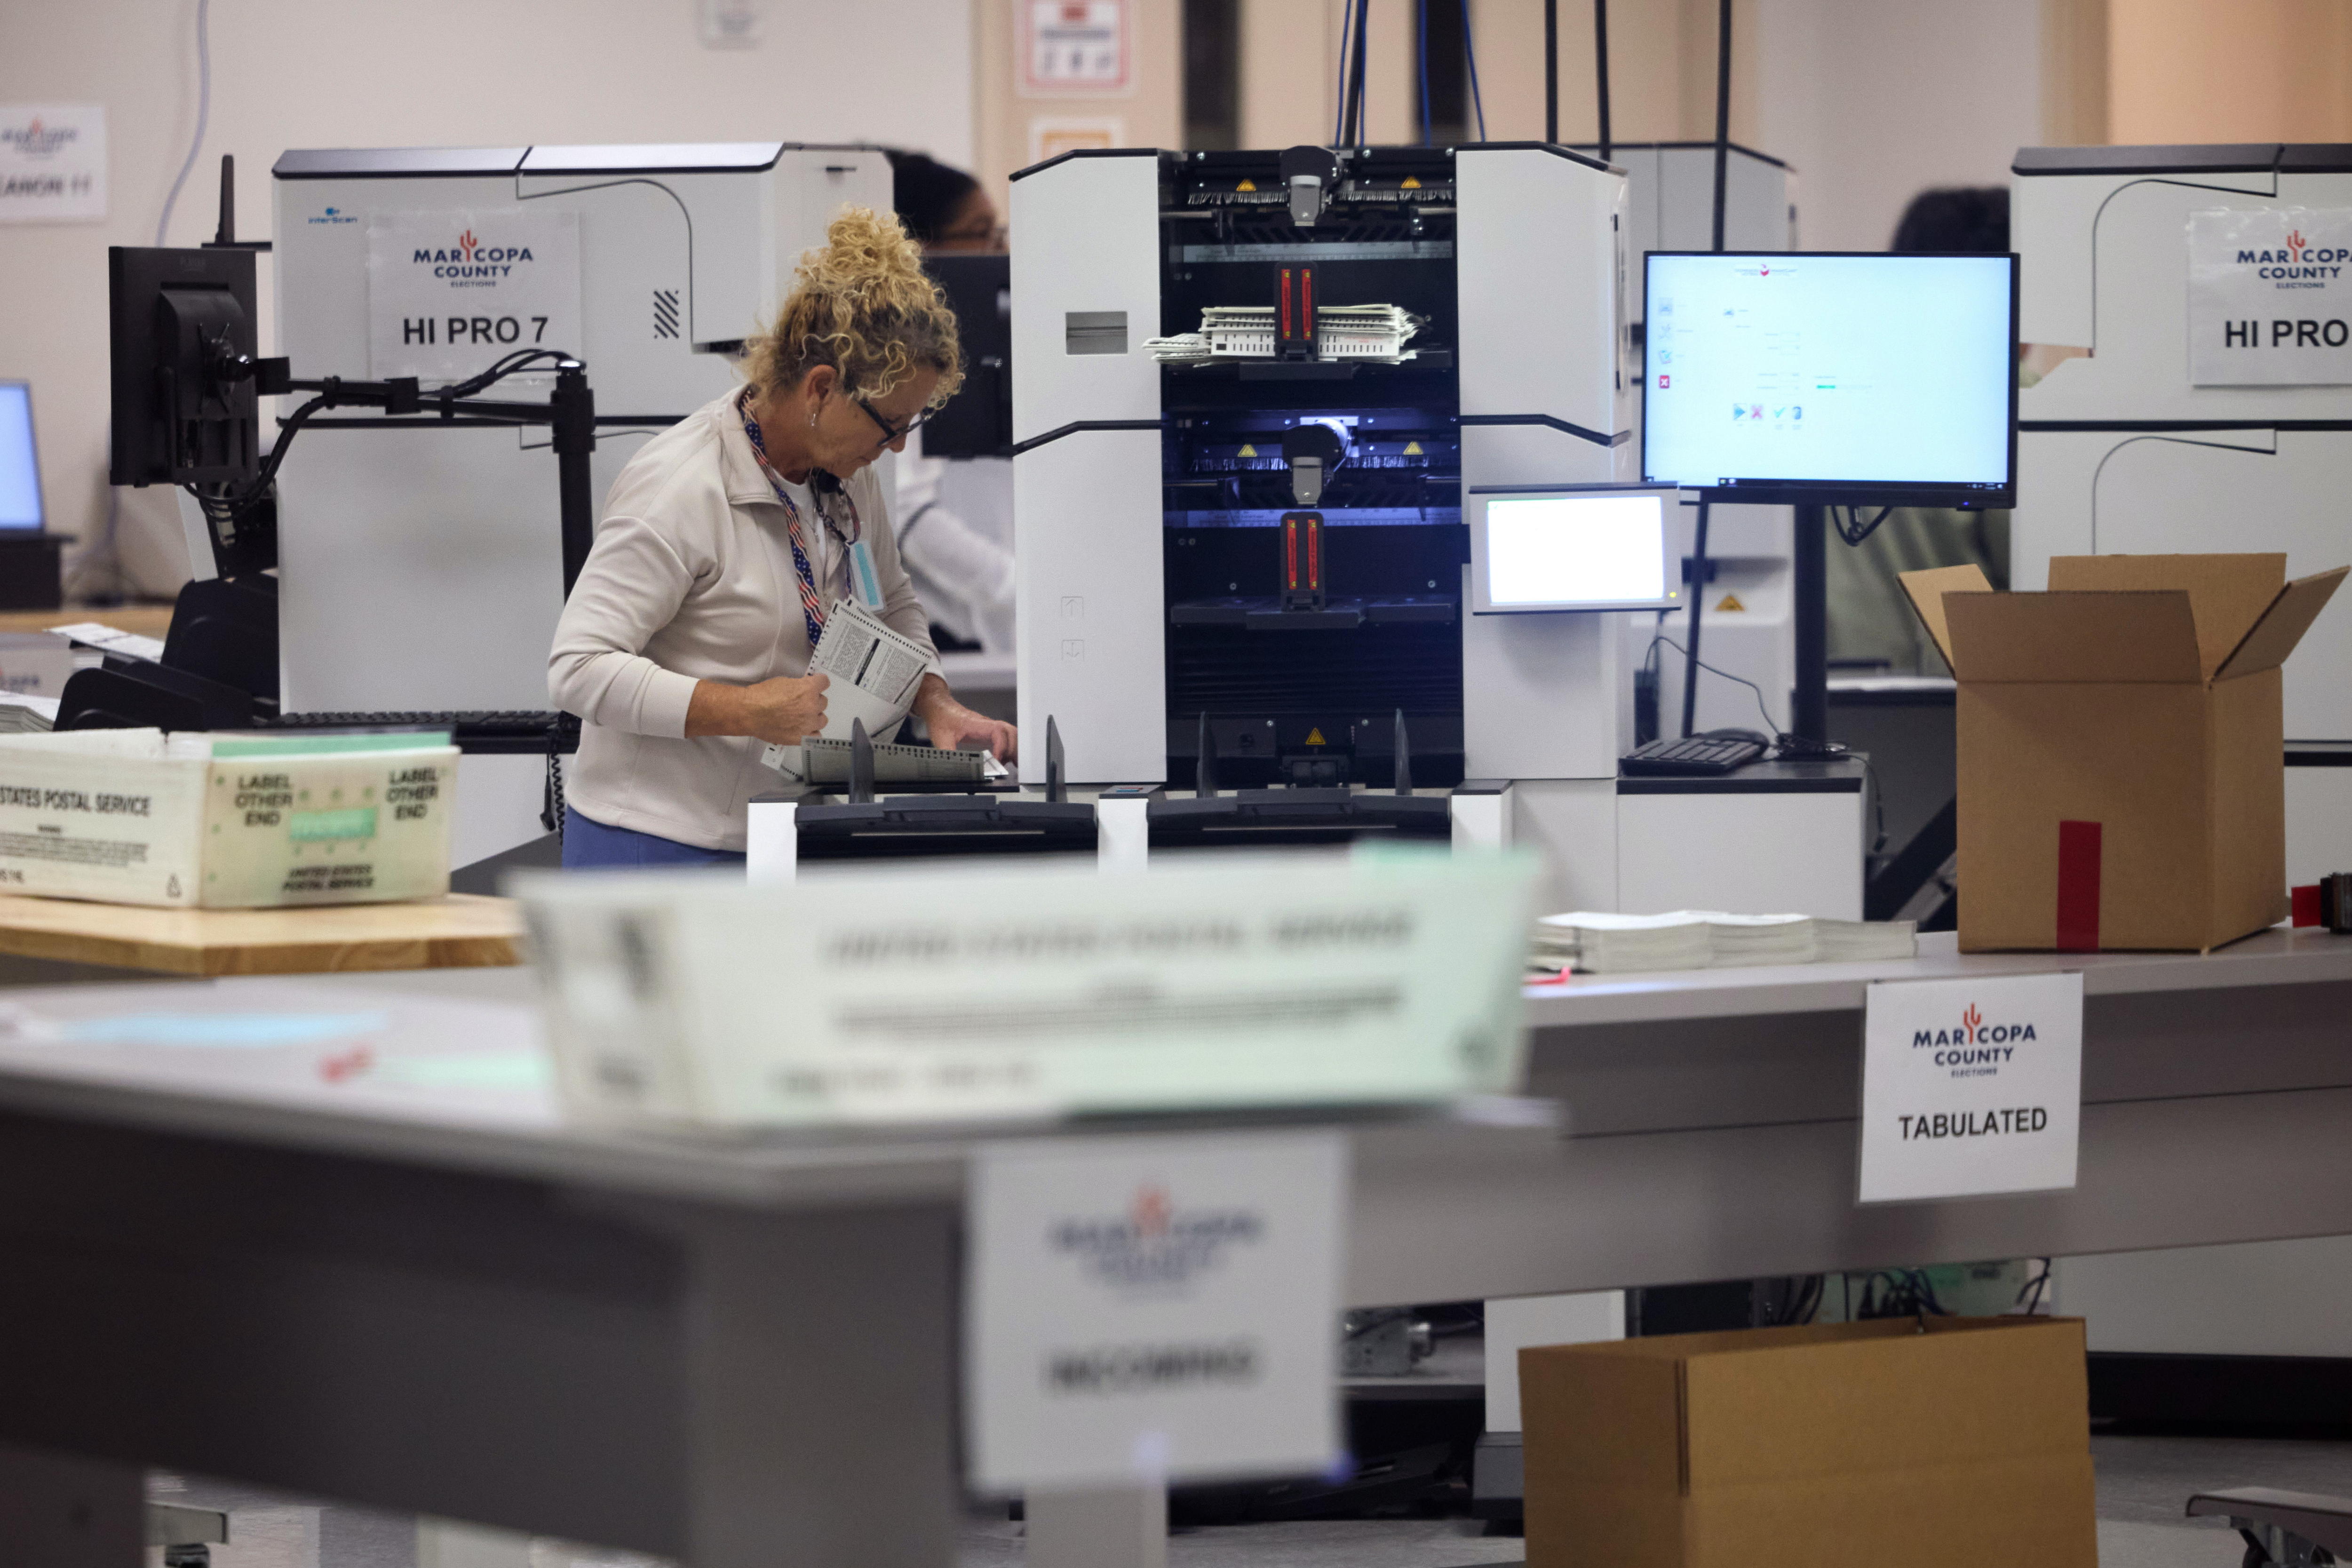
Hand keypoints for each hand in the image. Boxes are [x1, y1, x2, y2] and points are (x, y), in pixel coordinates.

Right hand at [687, 673, 828, 743]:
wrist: (749, 713)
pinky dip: (810, 732)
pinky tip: (802, 729)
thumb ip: (800, 686)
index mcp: (808, 689)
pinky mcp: (801, 737)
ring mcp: (808, 724)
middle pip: (823, 702)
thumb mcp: (784, 682)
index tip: (814, 684)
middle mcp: (812, 706)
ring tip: (802, 717)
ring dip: (814, 717)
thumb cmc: (762, 695)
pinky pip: (816, 735)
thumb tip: (805, 690)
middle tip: (801, 703)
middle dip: (813, 701)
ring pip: (822, 720)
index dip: (818, 683)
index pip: (824, 682)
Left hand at [912, 675, 1016, 761]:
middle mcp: (986, 724)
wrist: (938, 707)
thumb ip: (949, 754)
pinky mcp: (987, 731)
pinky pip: (1004, 737)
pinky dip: (1009, 747)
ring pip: (1010, 733)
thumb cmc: (941, 718)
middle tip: (1011, 766)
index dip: (1001, 746)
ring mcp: (988, 727)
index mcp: (977, 724)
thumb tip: (954, 769)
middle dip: (1014, 749)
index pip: (998, 731)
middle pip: (1010, 732)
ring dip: (1014, 748)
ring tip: (1012, 764)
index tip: (997, 760)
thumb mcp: (941, 738)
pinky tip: (1006, 759)